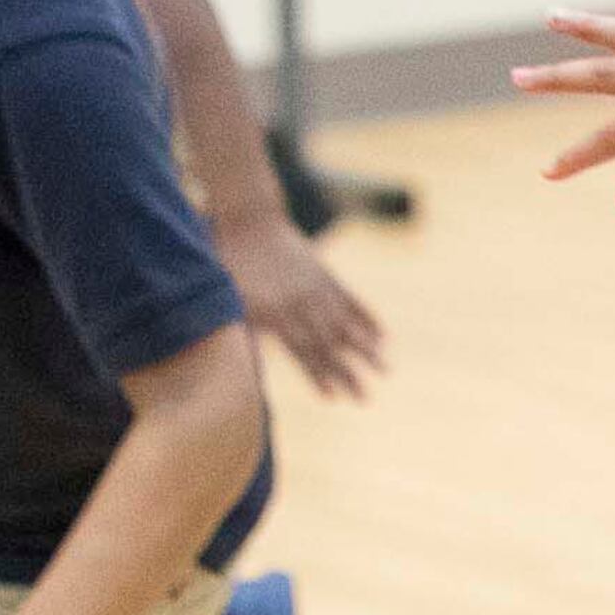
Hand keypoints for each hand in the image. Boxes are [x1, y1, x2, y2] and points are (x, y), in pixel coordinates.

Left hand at [210, 210, 385, 400]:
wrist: (249, 216)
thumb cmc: (229, 257)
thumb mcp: (227, 293)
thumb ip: (242, 324)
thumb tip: (245, 357)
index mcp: (275, 312)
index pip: (302, 351)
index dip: (318, 375)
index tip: (334, 398)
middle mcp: (302, 304)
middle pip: (330, 345)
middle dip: (349, 373)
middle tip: (366, 398)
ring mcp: (318, 289)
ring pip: (347, 325)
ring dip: (367, 350)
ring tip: (386, 369)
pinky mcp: (327, 275)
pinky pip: (353, 301)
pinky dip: (369, 320)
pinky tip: (384, 336)